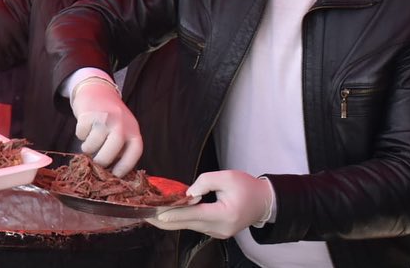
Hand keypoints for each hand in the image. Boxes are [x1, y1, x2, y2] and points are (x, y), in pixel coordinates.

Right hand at [69, 77, 141, 176]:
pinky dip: (81, 135)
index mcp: (133, 129)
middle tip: (97, 163)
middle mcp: (120, 122)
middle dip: (102, 161)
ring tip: (89, 144)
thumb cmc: (111, 116)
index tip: (115, 174)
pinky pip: (81, 133)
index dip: (125, 166)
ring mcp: (104, 117)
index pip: (134, 151)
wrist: (97, 90)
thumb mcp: (123, 128)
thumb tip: (113, 172)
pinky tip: (85, 129)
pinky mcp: (88, 113)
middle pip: (112, 149)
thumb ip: (122, 146)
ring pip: (93, 144)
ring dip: (88, 148)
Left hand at [147, 170, 273, 238]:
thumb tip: (188, 193)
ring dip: (171, 219)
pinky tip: (167, 213)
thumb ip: (205, 182)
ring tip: (150, 212)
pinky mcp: (215, 231)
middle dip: (165, 219)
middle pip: (187, 224)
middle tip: (145, 214)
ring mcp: (218, 232)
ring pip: (189, 226)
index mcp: (225, 214)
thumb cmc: (247, 187)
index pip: (194, 215)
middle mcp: (220, 228)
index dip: (174, 214)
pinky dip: (181, 219)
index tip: (157, 214)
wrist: (264, 202)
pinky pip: (194, 225)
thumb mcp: (227, 177)